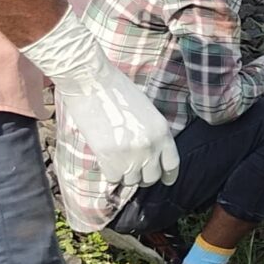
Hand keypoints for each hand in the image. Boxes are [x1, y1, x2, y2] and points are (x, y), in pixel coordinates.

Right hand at [24, 9, 179, 189]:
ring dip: (124, 174)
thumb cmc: (117, 91)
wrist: (92, 82)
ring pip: (131, 180)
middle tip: (133, 170)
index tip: (165, 180)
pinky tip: (106, 160)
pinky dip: (110, 173)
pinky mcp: (109, 158)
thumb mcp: (146, 111)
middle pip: (151, 177)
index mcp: (162, 131)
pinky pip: (113, 178)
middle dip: (143, 176)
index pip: (172, 164)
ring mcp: (130, 153)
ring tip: (117, 160)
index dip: (168, 176)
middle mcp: (150, 145)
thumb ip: (152, 134)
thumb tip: (150, 157)